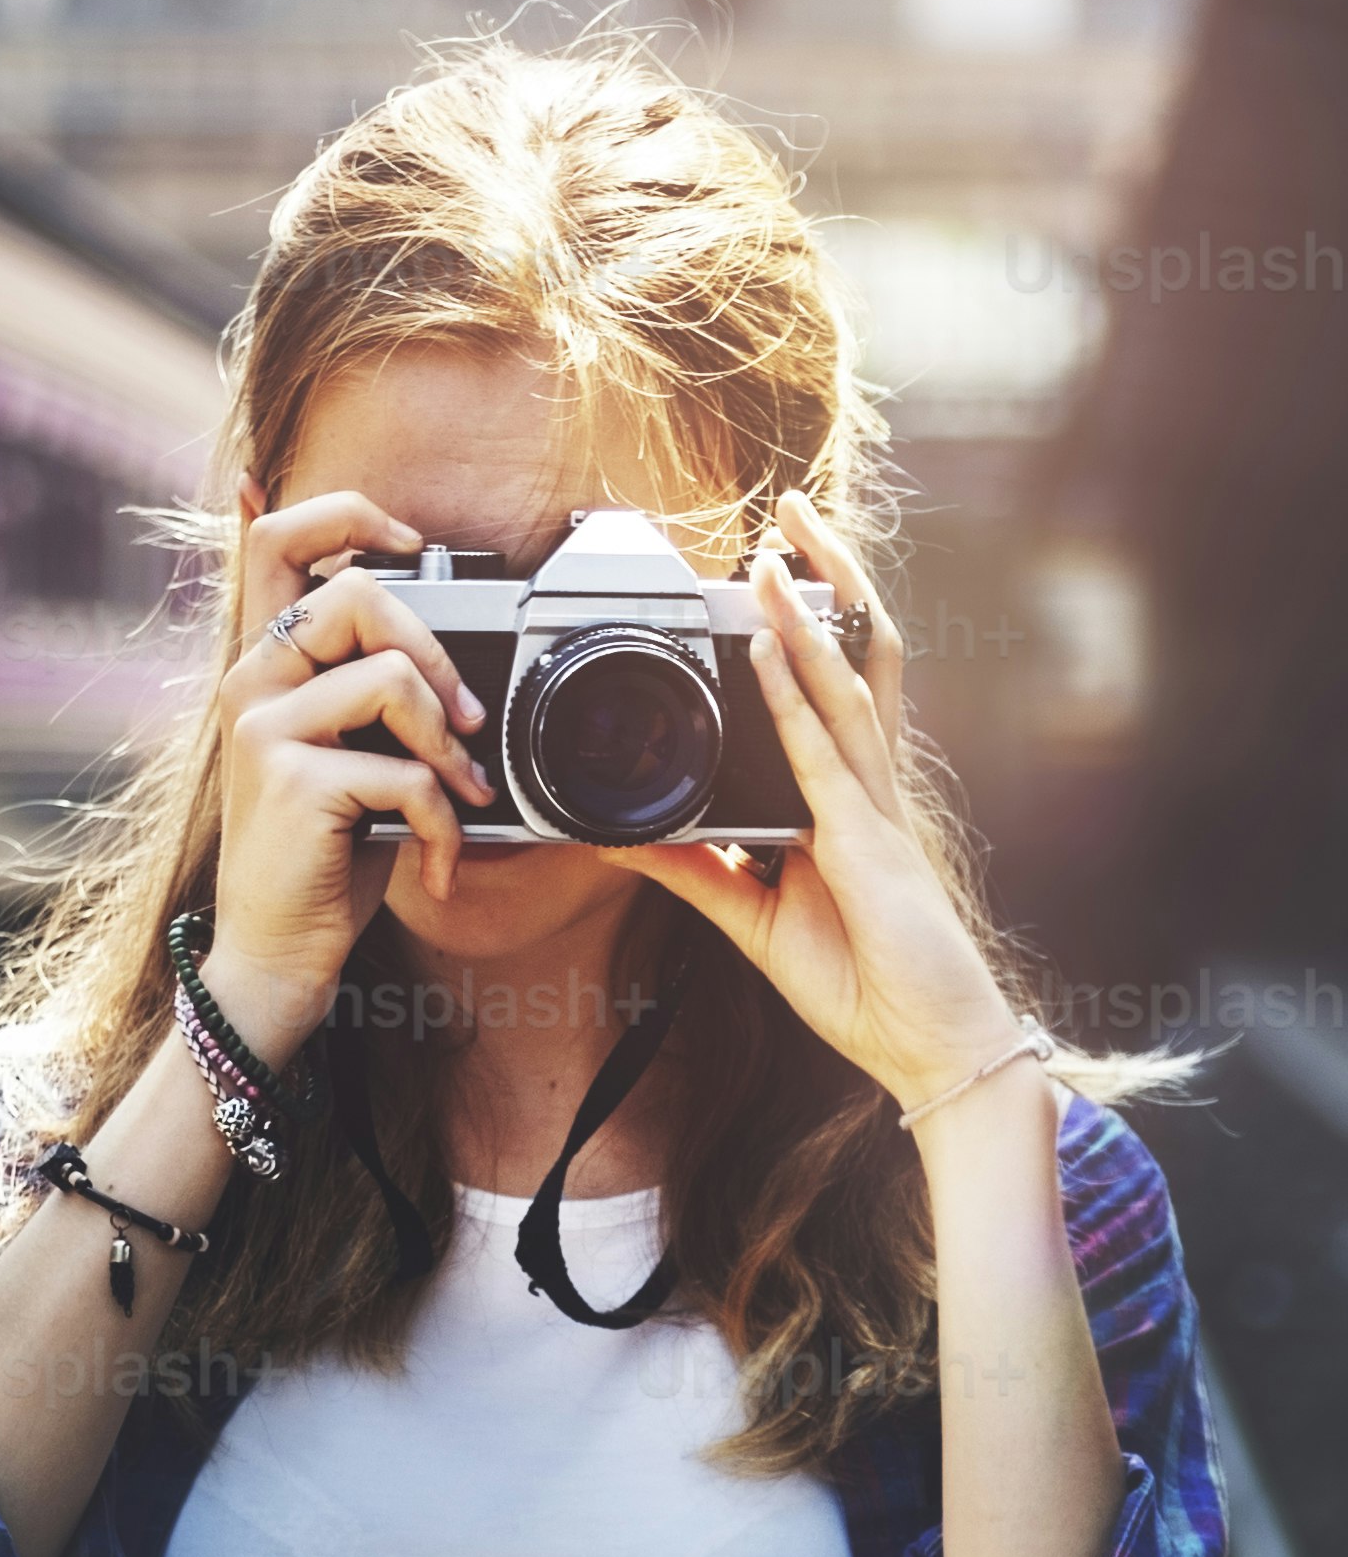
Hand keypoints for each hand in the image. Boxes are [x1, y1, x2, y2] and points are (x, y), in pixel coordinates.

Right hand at [207, 474, 497, 1059]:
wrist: (274, 954)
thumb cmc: (321, 856)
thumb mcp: (344, 756)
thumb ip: (366, 692)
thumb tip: (433, 647)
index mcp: (262, 665)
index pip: (274, 538)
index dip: (346, 514)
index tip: (408, 542)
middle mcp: (250, 684)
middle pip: (356, 593)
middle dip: (436, 650)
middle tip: (464, 719)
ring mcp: (264, 731)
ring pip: (390, 676)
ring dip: (449, 743)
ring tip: (462, 793)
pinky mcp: (294, 784)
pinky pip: (406, 773)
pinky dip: (444, 824)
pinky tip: (435, 860)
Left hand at [635, 491, 1020, 1116]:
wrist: (933, 1047)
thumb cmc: (869, 987)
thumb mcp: (756, 922)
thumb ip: (694, 873)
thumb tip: (624, 838)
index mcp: (854, 801)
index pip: (837, 686)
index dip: (814, 619)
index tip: (775, 567)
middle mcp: (873, 787)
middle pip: (859, 652)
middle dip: (829, 575)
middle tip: (792, 509)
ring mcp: (876, 807)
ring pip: (847, 680)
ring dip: (809, 607)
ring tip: (775, 543)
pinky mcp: (867, 840)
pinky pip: (825, 750)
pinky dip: (797, 690)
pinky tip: (773, 642)